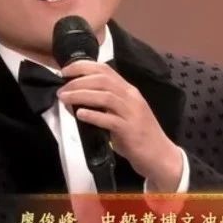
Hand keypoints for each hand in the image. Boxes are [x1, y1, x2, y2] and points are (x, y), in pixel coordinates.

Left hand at [57, 61, 183, 191]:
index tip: (65, 71)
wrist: (160, 156)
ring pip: (105, 96)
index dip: (83, 67)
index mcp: (129, 91)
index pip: (105, 70)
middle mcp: (131, 98)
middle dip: (78, 81)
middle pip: (103, 80)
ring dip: (81, 95)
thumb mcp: (123, 114)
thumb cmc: (139, 136)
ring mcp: (132, 113)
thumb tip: (76, 103)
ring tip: (65, 99)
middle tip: (62, 89)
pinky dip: (93, 115)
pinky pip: (109, 120)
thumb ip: (104, 106)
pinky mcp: (130, 130)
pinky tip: (80, 115)